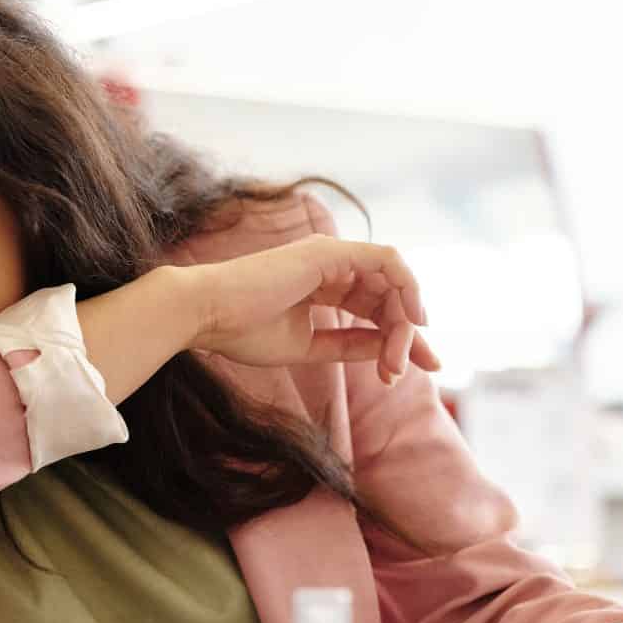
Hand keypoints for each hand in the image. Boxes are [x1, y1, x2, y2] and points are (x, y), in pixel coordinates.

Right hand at [180, 235, 439, 382]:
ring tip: (398, 360)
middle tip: (407, 370)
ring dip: (403, 324)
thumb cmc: (241, 331)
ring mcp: (331, 255)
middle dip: (407, 335)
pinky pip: (387, 261)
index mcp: (320, 284)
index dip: (400, 337)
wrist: (206, 315)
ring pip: (391, 283)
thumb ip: (347, 345)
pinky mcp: (331, 252)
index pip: (374, 307)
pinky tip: (413, 319)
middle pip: (388, 296)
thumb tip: (386, 352)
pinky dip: (407, 287)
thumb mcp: (307, 346)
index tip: (416, 368)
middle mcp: (330, 265)